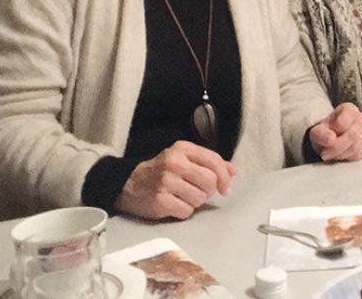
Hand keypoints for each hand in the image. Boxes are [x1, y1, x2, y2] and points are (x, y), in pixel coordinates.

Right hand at [116, 140, 235, 220]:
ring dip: (195, 202)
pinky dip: (184, 211)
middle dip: (208, 191)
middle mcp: (174, 163)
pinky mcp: (160, 201)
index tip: (225, 188)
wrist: (128, 184)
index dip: (225, 177)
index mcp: (182, 149)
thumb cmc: (161, 171)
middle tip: (197, 191)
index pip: (214, 161)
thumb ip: (209, 163)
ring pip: (200, 198)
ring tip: (182, 196)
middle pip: (210, 182)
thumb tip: (233, 171)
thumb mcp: (184, 159)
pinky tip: (174, 204)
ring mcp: (166, 182)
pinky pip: (187, 211)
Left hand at [309, 103, 361, 161]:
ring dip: (341, 154)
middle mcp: (360, 117)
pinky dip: (348, 157)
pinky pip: (360, 155)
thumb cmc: (325, 132)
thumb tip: (331, 139)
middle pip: (352, 135)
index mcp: (348, 109)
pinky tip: (341, 154)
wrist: (330, 139)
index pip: (342, 123)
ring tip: (332, 153)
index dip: (332, 134)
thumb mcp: (317, 132)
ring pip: (356, 147)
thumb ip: (321, 134)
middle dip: (337, 148)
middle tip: (326, 153)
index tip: (326, 139)